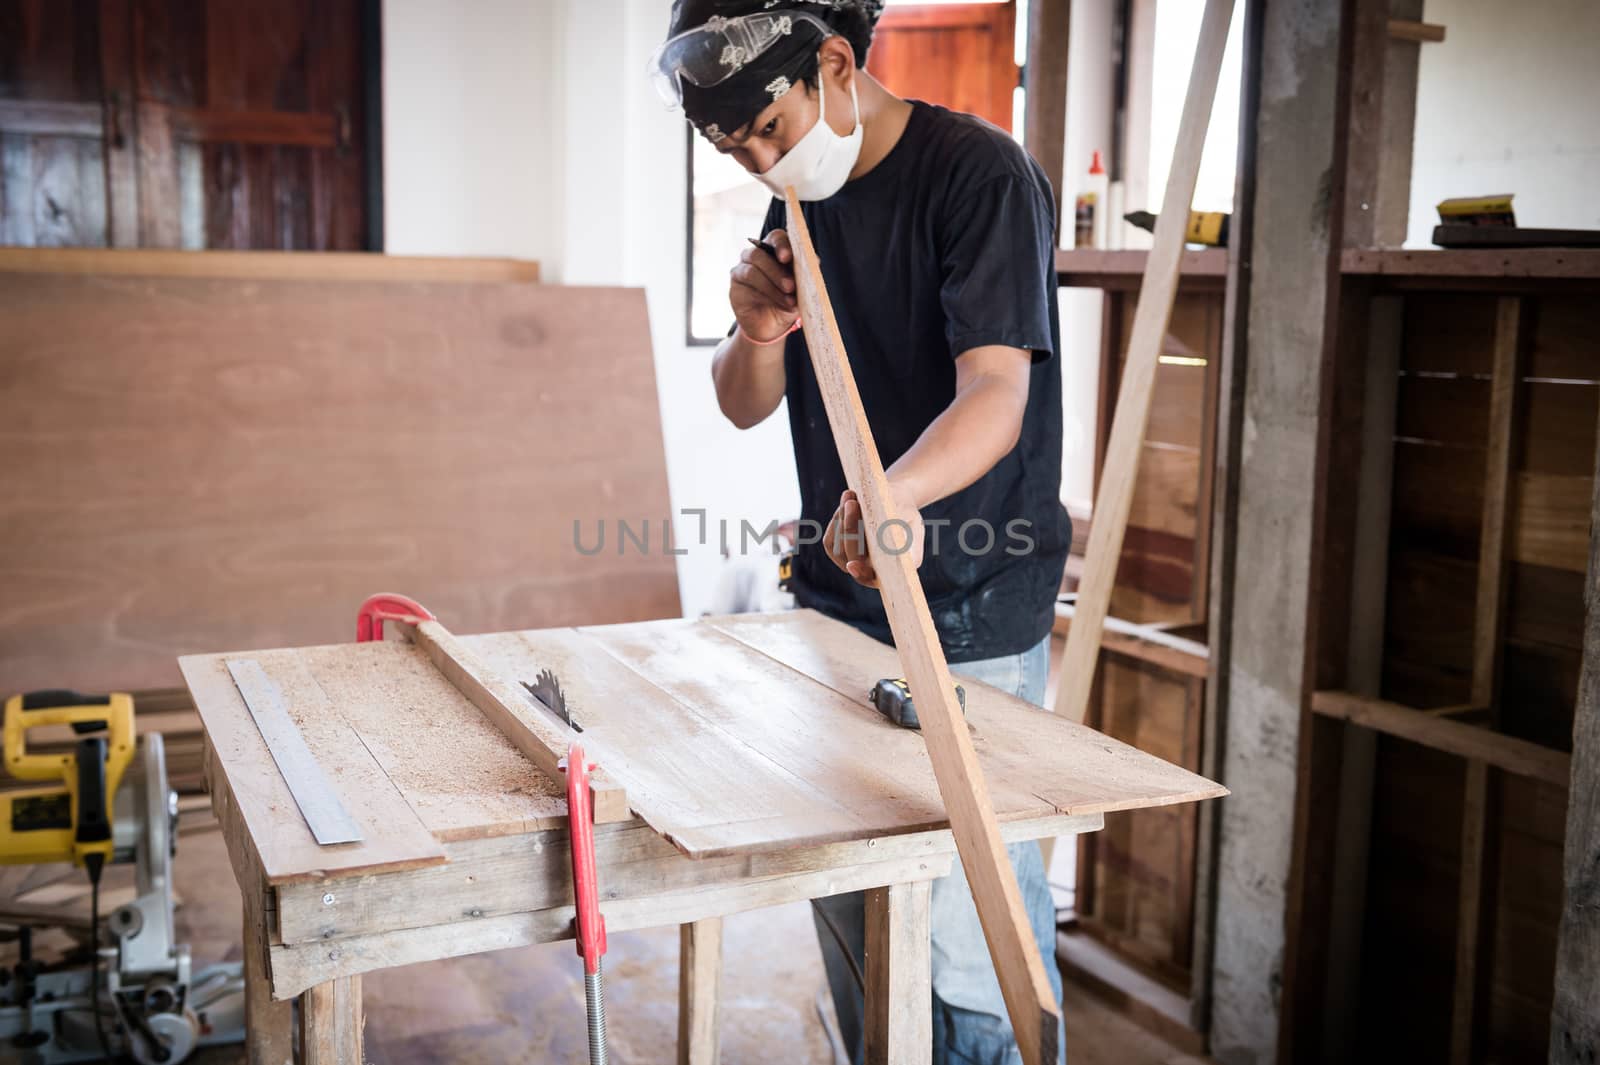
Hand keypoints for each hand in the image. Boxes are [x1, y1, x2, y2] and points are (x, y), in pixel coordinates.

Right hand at [729, 230, 798, 344]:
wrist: (773, 326)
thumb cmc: (789, 300)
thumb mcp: (802, 287)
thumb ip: (806, 272)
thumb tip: (813, 261)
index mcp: (774, 250)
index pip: (776, 238)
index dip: (781, 245)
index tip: (787, 257)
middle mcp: (756, 256)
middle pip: (760, 253)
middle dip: (777, 270)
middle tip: (791, 286)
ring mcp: (742, 270)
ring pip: (753, 269)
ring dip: (773, 285)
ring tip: (789, 300)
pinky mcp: (735, 287)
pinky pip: (746, 285)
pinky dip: (766, 294)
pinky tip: (779, 303)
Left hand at [822, 484, 924, 588]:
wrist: (894, 501)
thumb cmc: (907, 517)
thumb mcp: (914, 528)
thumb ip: (912, 548)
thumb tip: (909, 563)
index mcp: (886, 571)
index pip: (869, 577)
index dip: (860, 573)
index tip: (852, 565)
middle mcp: (865, 569)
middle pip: (850, 556)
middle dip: (850, 528)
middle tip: (852, 503)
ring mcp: (849, 560)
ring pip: (837, 546)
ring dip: (842, 519)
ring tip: (851, 496)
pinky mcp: (837, 547)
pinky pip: (830, 537)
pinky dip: (837, 518)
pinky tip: (846, 501)